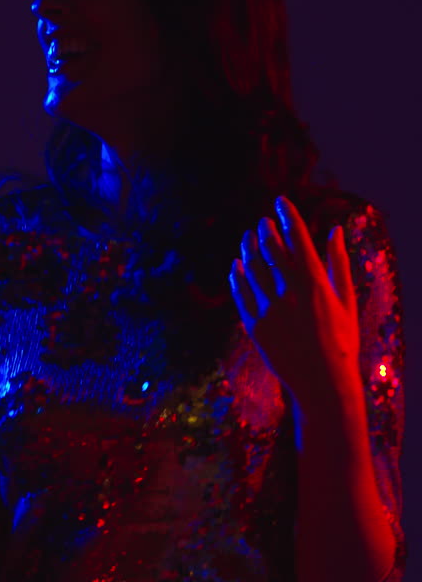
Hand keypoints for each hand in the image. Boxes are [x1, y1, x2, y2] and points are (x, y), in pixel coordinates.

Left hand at [229, 196, 361, 407]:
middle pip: (270, 250)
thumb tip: (335, 230)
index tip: (280, 201)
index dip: (288, 216)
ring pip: (251, 268)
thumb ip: (338, 263)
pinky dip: (236, 275)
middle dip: (265, 231)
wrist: (322, 380)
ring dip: (247, 249)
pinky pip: (239, 293)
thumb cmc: (340, 339)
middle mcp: (289, 292)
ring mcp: (268, 308)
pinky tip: (235, 265)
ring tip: (247, 238)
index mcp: (316, 283)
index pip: (298, 239)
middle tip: (262, 222)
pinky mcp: (253, 324)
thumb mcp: (346, 299)